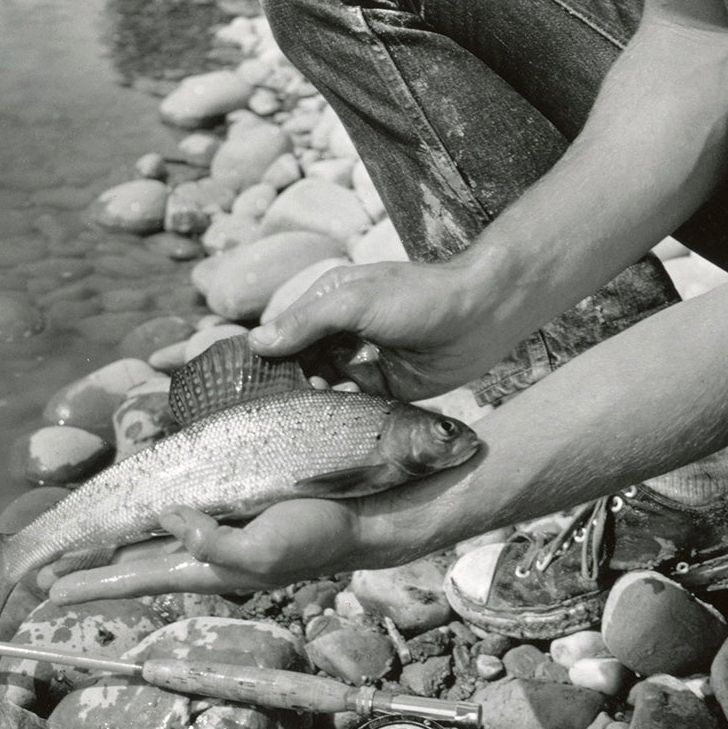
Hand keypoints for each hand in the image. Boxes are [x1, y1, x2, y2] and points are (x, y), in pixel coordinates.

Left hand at [46, 500, 371, 602]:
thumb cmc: (318, 537)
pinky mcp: (237, 507)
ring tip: (83, 547)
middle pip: (136, 561)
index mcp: (207, 566)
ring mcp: (220, 530)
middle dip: (93, 567)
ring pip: (154, 539)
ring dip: (117, 543)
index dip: (93, 583)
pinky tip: (145, 509)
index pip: (136, 578)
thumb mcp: (264, 551)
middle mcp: (206, 551)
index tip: (51, 590)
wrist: (364, 520)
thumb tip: (167, 520)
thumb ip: (214, 544)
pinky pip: (183, 510)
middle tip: (49, 572)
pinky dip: (153, 514)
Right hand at [250, 259, 515, 401]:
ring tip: (296, 425)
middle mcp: (341, 331)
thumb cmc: (418, 298)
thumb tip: (257, 343)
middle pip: (301, 363)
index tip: (246, 387)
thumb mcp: (354, 302)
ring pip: (324, 387)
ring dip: (312, 403)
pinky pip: (352, 405)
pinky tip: (327, 430)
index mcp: (329, 300)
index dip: (266, 357)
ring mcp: (362, 360)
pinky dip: (339, 415)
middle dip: (287, 385)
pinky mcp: (384, 388)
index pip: (284, 332)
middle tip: (270, 415)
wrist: (481, 317)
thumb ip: (307, 322)